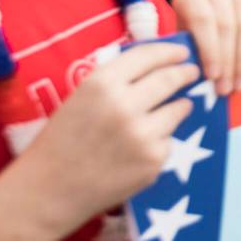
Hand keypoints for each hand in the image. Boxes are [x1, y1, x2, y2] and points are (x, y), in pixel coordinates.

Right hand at [19, 43, 197, 230]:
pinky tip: (146, 144)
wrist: (48, 190)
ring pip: (178, 108)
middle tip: (191, 71)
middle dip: (185, 73)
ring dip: (181, 104)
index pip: (148, 55)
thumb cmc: (64, 139)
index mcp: (101, 83)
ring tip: (178, 105)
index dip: (170, 51)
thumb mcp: (82, 95)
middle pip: (169, 79)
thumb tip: (158, 63)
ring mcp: (142, 134)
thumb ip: (117, 78)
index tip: (182, 52)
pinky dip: (163, 138)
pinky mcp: (153, 160)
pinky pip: (169, 140)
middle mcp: (124, 105)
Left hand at [171, 0, 240, 93]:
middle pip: (226, 24)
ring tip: (238, 81)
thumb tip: (193, 81)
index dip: (209, 49)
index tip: (212, 77)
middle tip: (226, 88)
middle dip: (227, 61)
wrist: (217, 13)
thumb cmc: (197, 34)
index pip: (202, 19)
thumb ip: (190, 54)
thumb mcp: (187, 41)